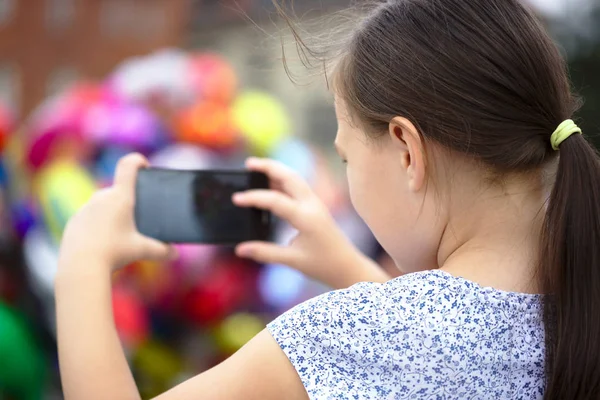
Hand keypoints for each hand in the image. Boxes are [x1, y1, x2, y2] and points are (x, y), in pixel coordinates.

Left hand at [58, 154, 174, 271]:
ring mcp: (85, 208)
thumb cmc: (114, 254)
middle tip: (137, 216)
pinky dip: (97, 225)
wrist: (80, 267)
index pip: (128, 165)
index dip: (138, 161)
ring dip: (111, 213)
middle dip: (128, 200)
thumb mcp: (141, 251)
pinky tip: (102, 242)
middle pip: (118, 190)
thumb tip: (175, 254)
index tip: (145, 167)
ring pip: (102, 204)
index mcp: (120, 197)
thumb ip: (162, 251)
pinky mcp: (74, 221)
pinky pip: (89, 217)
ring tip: (119, 233)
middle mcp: (101, 197)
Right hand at [233, 158, 389, 288]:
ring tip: (256, 168)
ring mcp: (316, 203)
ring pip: (295, 178)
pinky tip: (270, 184)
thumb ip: (265, 253)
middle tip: (248, 164)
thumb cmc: (323, 265)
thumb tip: (240, 249)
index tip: (236, 199)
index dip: (254, 198)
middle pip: (289, 176)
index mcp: (306, 218)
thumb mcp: (292, 260)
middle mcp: (312, 205)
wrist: (348, 267)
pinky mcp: (316, 206)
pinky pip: (298, 187)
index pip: (275, 200)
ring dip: (276, 170)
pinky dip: (283, 181)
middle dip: (269, 167)